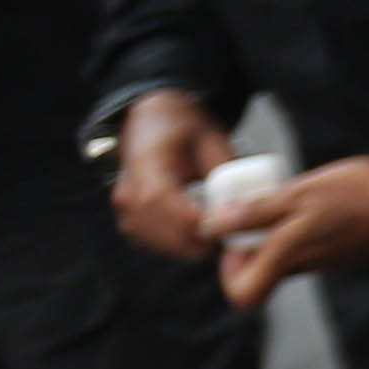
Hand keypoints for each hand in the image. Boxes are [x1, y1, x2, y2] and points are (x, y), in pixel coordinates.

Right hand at [110, 85, 225, 263]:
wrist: (152, 124)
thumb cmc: (183, 130)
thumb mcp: (211, 140)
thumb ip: (224, 172)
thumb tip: (244, 205)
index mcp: (145, 161)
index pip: (160, 198)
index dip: (192, 219)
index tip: (225, 226)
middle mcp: (127, 190)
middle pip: (159, 229)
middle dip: (200, 238)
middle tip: (233, 234)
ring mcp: (124, 209)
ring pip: (158, 243)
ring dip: (191, 244)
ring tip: (219, 230)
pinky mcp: (129, 222)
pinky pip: (154, 244)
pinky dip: (180, 244)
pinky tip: (200, 232)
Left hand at [217, 154, 368, 309]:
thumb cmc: (359, 193)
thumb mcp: (299, 193)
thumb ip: (256, 212)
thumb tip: (214, 225)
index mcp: (289, 254)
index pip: (243, 293)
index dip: (229, 272)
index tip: (233, 242)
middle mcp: (307, 266)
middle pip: (263, 273)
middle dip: (253, 244)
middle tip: (259, 212)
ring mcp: (328, 263)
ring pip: (288, 259)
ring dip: (281, 235)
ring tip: (293, 201)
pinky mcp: (345, 255)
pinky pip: (313, 250)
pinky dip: (306, 232)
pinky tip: (321, 205)